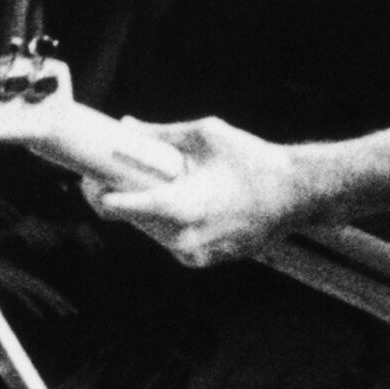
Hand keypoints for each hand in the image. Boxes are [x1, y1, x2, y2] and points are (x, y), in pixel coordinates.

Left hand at [84, 115, 299, 265]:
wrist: (297, 194)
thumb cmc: (253, 161)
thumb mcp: (204, 136)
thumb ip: (160, 134)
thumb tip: (127, 127)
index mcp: (178, 208)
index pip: (116, 208)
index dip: (97, 192)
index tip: (92, 178)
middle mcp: (182, 238)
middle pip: (131, 220)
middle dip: (122, 198)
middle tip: (119, 175)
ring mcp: (193, 254)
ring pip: (151, 232)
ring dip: (146, 211)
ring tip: (160, 184)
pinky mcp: (204, 261)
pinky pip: (173, 241)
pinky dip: (170, 223)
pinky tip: (185, 202)